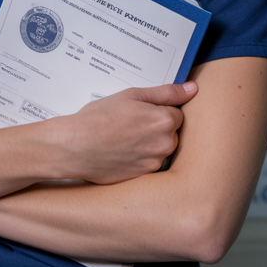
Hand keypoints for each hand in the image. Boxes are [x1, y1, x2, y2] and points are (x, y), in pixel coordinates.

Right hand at [53, 82, 197, 184]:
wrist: (74, 147)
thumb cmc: (99, 118)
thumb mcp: (131, 95)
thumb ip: (166, 92)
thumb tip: (192, 89)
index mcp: (164, 120)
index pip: (177, 113)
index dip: (158, 110)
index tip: (140, 112)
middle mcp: (164, 144)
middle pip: (172, 132)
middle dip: (156, 128)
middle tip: (130, 124)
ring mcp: (154, 163)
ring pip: (161, 149)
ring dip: (149, 144)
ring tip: (124, 138)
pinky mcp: (144, 177)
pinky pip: (150, 164)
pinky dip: (140, 158)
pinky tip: (122, 151)